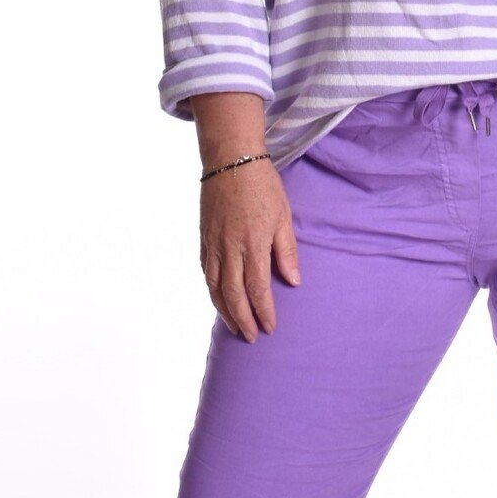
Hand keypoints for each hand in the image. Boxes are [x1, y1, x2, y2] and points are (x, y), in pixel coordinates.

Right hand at [200, 158, 301, 341]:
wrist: (230, 160)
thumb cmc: (262, 185)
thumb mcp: (283, 217)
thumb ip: (287, 251)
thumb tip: (293, 282)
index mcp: (253, 245)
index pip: (258, 290)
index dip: (264, 312)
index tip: (270, 328)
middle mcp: (229, 250)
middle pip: (233, 295)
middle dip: (243, 319)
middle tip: (252, 337)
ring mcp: (213, 245)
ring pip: (214, 288)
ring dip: (224, 311)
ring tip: (234, 326)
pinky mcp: (203, 238)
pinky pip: (204, 272)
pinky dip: (210, 290)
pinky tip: (217, 299)